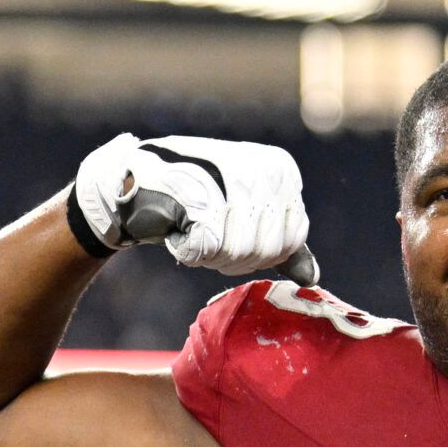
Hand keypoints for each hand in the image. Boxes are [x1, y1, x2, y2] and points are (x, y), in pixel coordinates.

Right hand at [67, 133, 316, 281]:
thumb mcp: (246, 219)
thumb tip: (311, 278)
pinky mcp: (203, 194)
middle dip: (235, 257)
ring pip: (240, 252)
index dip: (260, 253)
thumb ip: (280, 244)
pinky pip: (211, 250)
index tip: (231, 232)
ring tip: (195, 227)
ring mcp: (233, 178)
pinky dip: (190, 250)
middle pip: (267, 250)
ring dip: (211, 254)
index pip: (291, 240)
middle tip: (209, 234)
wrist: (136, 183)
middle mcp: (263, 168)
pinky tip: (180, 227)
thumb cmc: (193, 199)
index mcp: (282, 171)